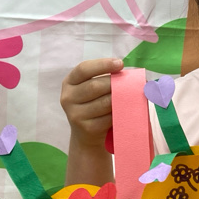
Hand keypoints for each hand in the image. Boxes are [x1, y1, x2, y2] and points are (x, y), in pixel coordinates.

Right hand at [61, 57, 122, 184]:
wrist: (86, 134)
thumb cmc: (94, 103)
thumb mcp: (92, 87)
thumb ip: (104, 78)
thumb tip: (130, 75)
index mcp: (69, 82)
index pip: (83, 69)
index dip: (102, 64)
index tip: (120, 64)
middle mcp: (68, 97)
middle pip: (95, 86)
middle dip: (115, 83)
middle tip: (129, 84)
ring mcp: (75, 114)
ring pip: (104, 103)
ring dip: (120, 99)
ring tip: (130, 96)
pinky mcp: (86, 128)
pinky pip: (108, 118)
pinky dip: (119, 113)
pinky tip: (124, 110)